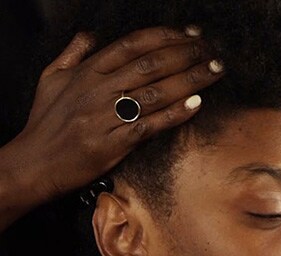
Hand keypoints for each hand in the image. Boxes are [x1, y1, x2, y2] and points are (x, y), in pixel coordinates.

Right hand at [6, 26, 222, 201]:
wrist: (34, 163)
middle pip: (152, 64)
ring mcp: (106, 116)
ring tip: (214, 71)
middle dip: (187, 54)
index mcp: (87, 71)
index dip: (167, 36)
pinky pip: (150, 125)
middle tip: (212, 51)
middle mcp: (99, 89)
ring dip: (190, 80)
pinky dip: (174, 114)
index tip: (191, 34)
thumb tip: (91, 35)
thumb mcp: (51, 79)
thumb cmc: (44, 123)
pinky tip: (196, 104)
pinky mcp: (113, 144)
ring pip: (155, 92)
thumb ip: (72, 53)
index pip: (134, 44)